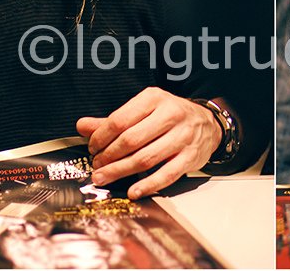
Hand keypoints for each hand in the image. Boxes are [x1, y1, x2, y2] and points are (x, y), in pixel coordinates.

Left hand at [77, 87, 221, 199]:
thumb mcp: (144, 110)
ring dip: (120, 171)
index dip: (101, 137)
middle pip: (131, 140)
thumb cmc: (170, 116)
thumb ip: (113, 120)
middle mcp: (170, 114)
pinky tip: (133, 191)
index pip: (120, 120)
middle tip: (97, 166)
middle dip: (109, 157)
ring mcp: (182, 136)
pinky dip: (147, 185)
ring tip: (105, 178)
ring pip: (146, 158)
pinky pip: (166, 174)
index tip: (92, 148)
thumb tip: (82, 126)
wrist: (207, 123)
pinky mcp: (190, 156)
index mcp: (154, 98)